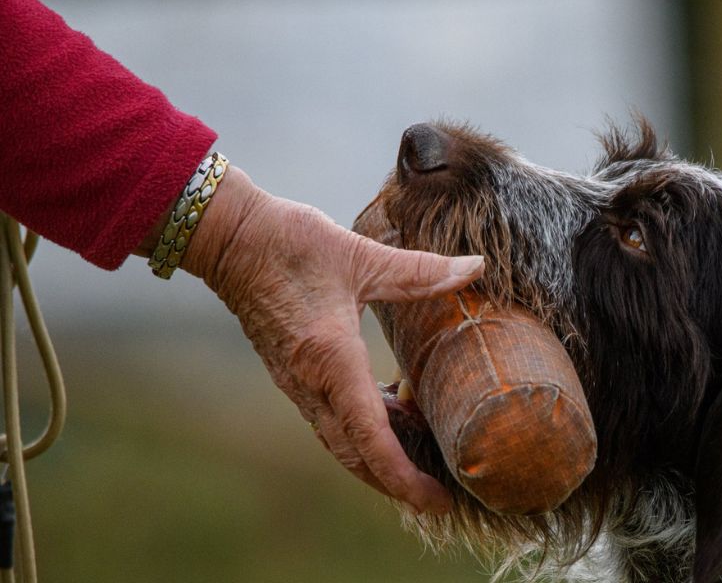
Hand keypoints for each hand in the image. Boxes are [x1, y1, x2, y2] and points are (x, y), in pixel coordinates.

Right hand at [176, 166, 483, 512]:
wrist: (230, 238)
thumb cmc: (290, 243)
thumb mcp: (361, 256)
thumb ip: (421, 271)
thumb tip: (475, 267)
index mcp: (331, 360)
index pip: (371, 439)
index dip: (404, 477)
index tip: (436, 499)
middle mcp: (311, 383)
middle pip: (356, 455)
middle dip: (396, 482)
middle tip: (438, 497)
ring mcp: (298, 382)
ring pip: (342, 440)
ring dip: (379, 457)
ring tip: (423, 456)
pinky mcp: (293, 372)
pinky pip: (331, 417)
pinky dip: (364, 427)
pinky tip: (393, 408)